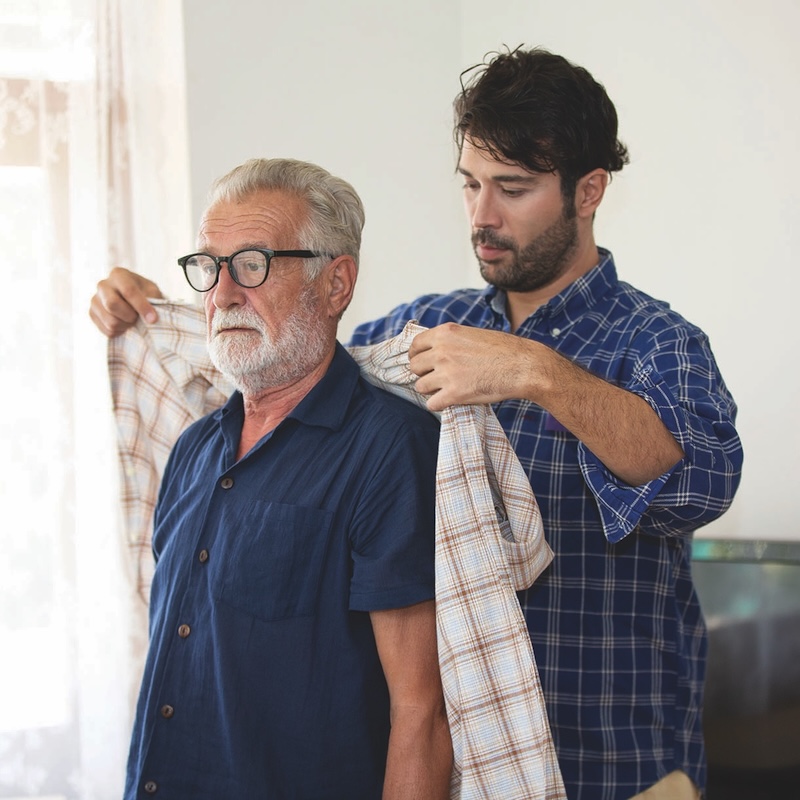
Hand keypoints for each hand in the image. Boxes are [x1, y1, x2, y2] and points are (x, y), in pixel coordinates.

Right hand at [88, 267, 163, 336]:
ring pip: (110, 321)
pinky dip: (120, 331)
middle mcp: (103, 285)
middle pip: (112, 304)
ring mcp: (95, 300)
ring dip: (126, 326)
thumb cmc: (145, 294)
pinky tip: (124, 324)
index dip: (141, 306)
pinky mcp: (92, 313)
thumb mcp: (153, 292)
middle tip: (139, 318)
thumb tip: (149, 318)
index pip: (128, 291)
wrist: (134, 300)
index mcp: (118, 274)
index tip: (153, 319)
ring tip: (133, 321)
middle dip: (130, 316)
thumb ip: (153, 301)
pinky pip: (107, 330)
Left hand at [408, 323, 539, 410]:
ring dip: (431, 390)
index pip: (415, 345)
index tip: (422, 363)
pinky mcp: (454, 393)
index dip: (417, 356)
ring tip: (446, 390)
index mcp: (446, 333)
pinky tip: (450, 401)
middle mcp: (442, 351)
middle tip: (438, 378)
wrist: (524, 366)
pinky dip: (439, 404)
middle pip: (414, 367)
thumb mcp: (472, 334)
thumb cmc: (504, 350)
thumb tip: (434, 350)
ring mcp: (447, 372)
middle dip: (424, 374)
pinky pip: (431, 404)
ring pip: (420, 386)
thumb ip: (451, 341)